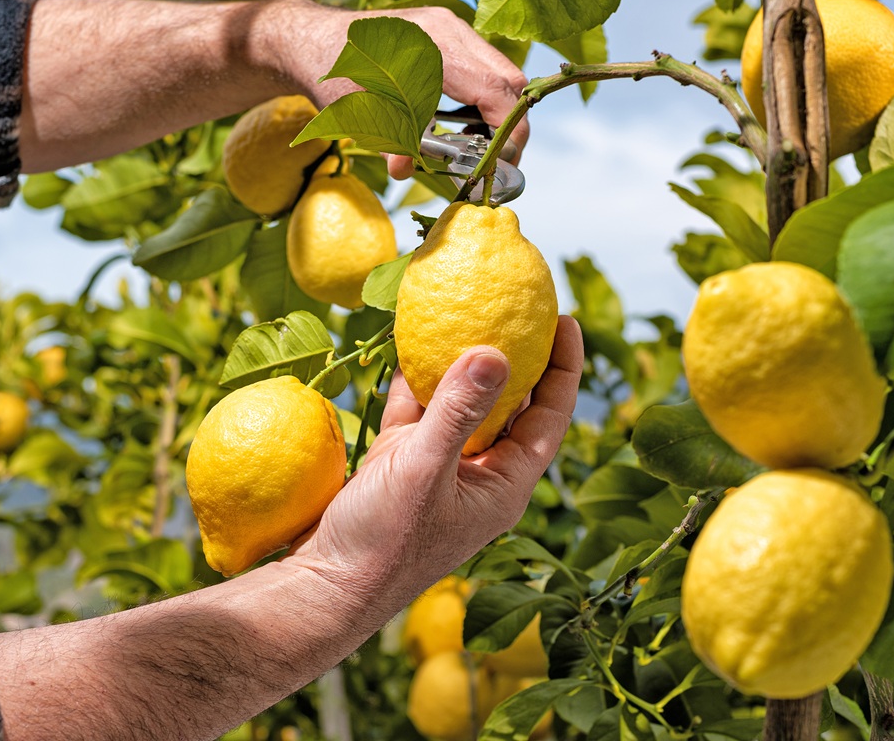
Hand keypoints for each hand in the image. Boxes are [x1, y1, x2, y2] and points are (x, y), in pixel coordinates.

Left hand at [261, 0, 530, 179]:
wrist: (316, 42)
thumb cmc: (334, 74)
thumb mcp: (360, 114)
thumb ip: (389, 142)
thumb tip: (404, 171)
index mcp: (434, 47)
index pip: (495, 90)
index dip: (508, 131)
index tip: (502, 162)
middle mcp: (450, 30)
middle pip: (509, 79)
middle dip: (511, 124)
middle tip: (497, 160)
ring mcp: (452, 27)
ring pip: (500, 72)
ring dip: (498, 111)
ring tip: (478, 144)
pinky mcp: (448, 33)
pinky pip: (483, 66)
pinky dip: (484, 98)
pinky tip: (462, 122)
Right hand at [289, 316, 582, 606]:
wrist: (326, 588)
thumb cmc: (385, 541)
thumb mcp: (424, 471)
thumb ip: (458, 412)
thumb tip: (496, 351)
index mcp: (504, 483)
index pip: (550, 416)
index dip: (563, 368)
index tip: (567, 318)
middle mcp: (478, 472)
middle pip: (510, 404)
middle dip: (514, 355)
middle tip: (517, 305)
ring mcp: (438, 466)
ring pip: (460, 402)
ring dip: (460, 361)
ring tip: (467, 311)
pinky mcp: (400, 462)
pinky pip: (416, 410)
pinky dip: (414, 379)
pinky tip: (409, 341)